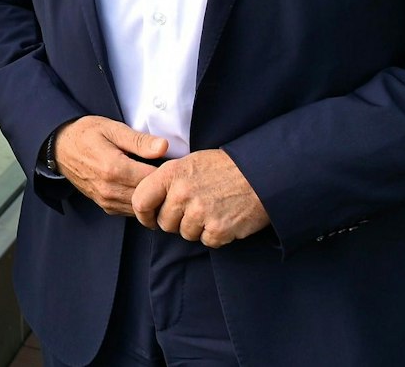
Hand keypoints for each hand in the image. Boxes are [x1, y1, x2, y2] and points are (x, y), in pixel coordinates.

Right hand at [52, 117, 167, 215]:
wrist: (59, 148)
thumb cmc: (86, 134)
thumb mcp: (111, 128)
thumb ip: (139, 140)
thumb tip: (164, 147)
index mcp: (115, 168)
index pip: (154, 179)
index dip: (169, 174)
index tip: (175, 165)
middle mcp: (111, 189)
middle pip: (151, 197)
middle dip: (165, 189)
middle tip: (172, 176)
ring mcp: (107, 201)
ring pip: (143, 209)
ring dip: (154, 199)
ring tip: (161, 184)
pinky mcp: (106, 206)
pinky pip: (132, 211)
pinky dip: (143, 204)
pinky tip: (146, 190)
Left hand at [130, 149, 269, 247]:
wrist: (262, 174)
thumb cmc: (225, 167)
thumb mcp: (190, 162)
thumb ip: (169, 180)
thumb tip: (151, 199)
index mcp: (171, 174)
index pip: (141, 201)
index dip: (144, 214)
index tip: (150, 219)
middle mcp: (182, 193)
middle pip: (165, 223)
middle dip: (176, 222)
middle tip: (194, 211)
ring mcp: (200, 212)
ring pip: (186, 234)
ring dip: (197, 228)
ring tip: (213, 210)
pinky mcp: (218, 229)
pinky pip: (207, 241)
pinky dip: (216, 235)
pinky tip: (225, 218)